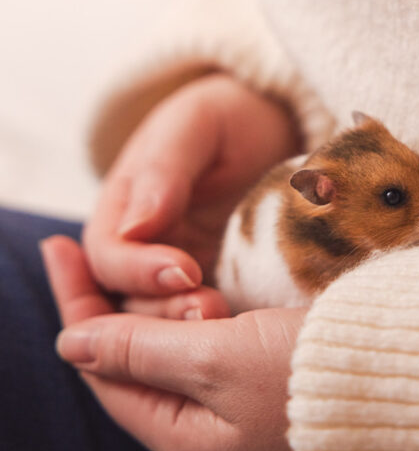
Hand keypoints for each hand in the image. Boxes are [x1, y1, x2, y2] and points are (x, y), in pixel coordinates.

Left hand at [42, 235, 305, 450]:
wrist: (413, 385)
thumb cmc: (314, 372)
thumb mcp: (217, 359)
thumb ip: (140, 350)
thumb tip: (68, 345)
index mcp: (183, 437)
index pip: (102, 367)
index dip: (75, 303)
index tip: (58, 244)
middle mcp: (205, 436)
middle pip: (131, 363)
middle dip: (106, 303)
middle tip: (83, 243)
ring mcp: (239, 418)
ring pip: (170, 356)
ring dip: (148, 308)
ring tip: (134, 258)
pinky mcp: (270, 394)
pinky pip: (206, 354)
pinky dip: (186, 316)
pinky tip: (188, 288)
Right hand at [83, 73, 298, 316]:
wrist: (277, 124)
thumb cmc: (230, 117)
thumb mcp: (195, 125)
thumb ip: (163, 170)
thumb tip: (134, 227)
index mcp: (122, 208)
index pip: (110, 256)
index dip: (138, 270)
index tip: (186, 269)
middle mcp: (140, 250)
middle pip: (127, 302)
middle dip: (163, 312)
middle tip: (210, 308)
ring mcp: (176, 275)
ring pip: (162, 322)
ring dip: (188, 329)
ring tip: (227, 317)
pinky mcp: (215, 291)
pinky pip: (206, 322)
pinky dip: (219, 333)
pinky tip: (245, 331)